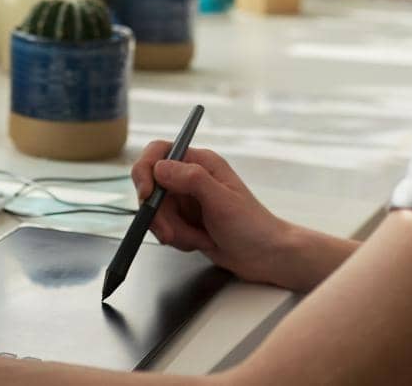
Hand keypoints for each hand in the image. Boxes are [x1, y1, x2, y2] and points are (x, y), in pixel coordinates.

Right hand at [131, 142, 296, 285]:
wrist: (266, 257)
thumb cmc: (252, 226)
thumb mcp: (222, 201)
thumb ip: (191, 179)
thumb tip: (159, 168)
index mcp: (200, 162)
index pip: (158, 153)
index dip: (145, 171)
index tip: (146, 195)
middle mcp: (190, 177)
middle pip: (152, 187)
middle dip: (159, 214)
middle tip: (171, 234)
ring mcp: (186, 200)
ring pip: (156, 211)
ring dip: (172, 231)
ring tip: (198, 239)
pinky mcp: (185, 220)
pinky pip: (164, 227)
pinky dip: (178, 239)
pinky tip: (200, 242)